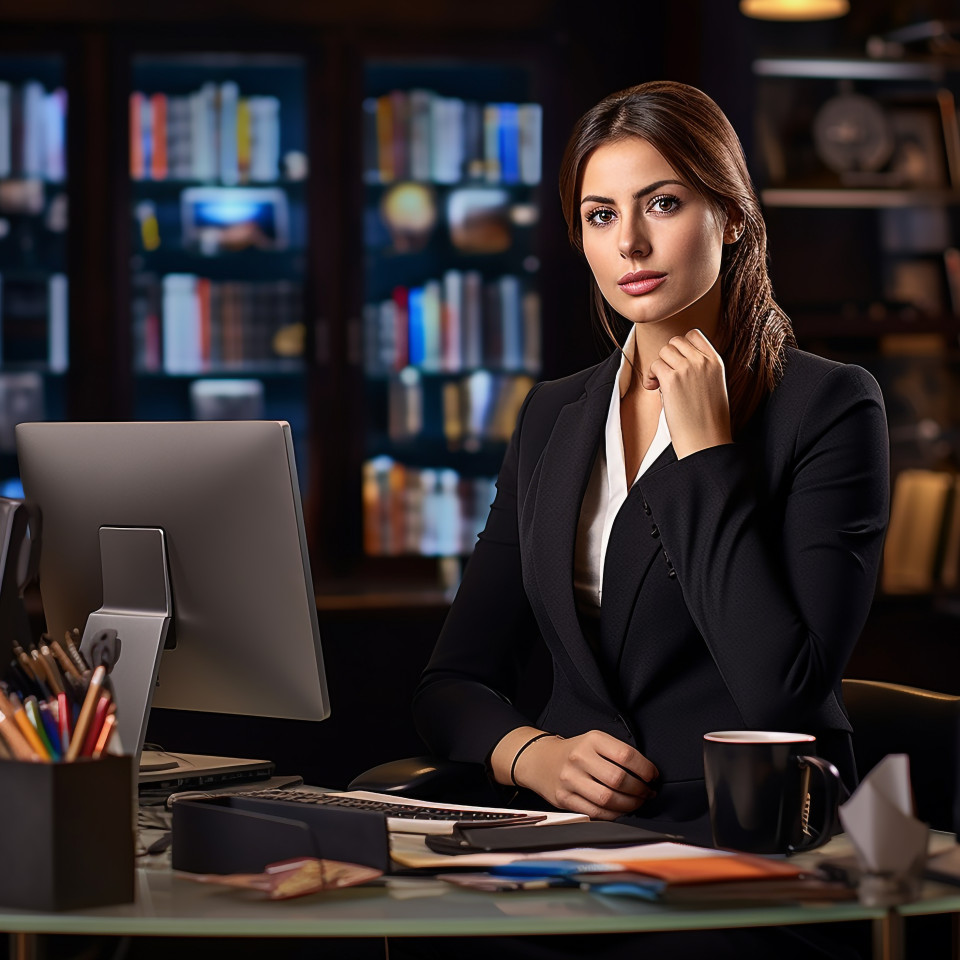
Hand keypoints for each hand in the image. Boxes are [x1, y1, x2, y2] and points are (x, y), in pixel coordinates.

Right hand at [514, 730, 658, 819]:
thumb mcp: (594, 742)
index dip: (645, 769)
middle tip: (647, 792)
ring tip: (637, 802)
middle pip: (618, 779)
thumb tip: (647, 774)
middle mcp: (579, 758)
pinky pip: (595, 812)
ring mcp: (570, 779)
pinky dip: (614, 815)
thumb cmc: (575, 752)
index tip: (652, 776)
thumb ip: (617, 753)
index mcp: (591, 740)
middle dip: (640, 790)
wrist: (540, 760)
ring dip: (629, 805)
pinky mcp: (564, 798)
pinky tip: (621, 810)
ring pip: (608, 799)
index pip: (626, 755)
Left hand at [645, 328, 731, 458]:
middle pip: (675, 341)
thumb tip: (675, 361)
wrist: (706, 440)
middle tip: (665, 375)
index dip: (681, 346)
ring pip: (663, 351)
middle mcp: (703, 361)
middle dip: (667, 357)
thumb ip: (700, 369)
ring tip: (659, 384)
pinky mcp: (672, 379)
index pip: (694, 335)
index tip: (676, 363)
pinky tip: (654, 389)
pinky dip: (650, 376)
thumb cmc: (708, 420)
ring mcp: (688, 368)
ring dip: (658, 366)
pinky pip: (654, 365)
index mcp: (716, 361)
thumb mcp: (713, 386)